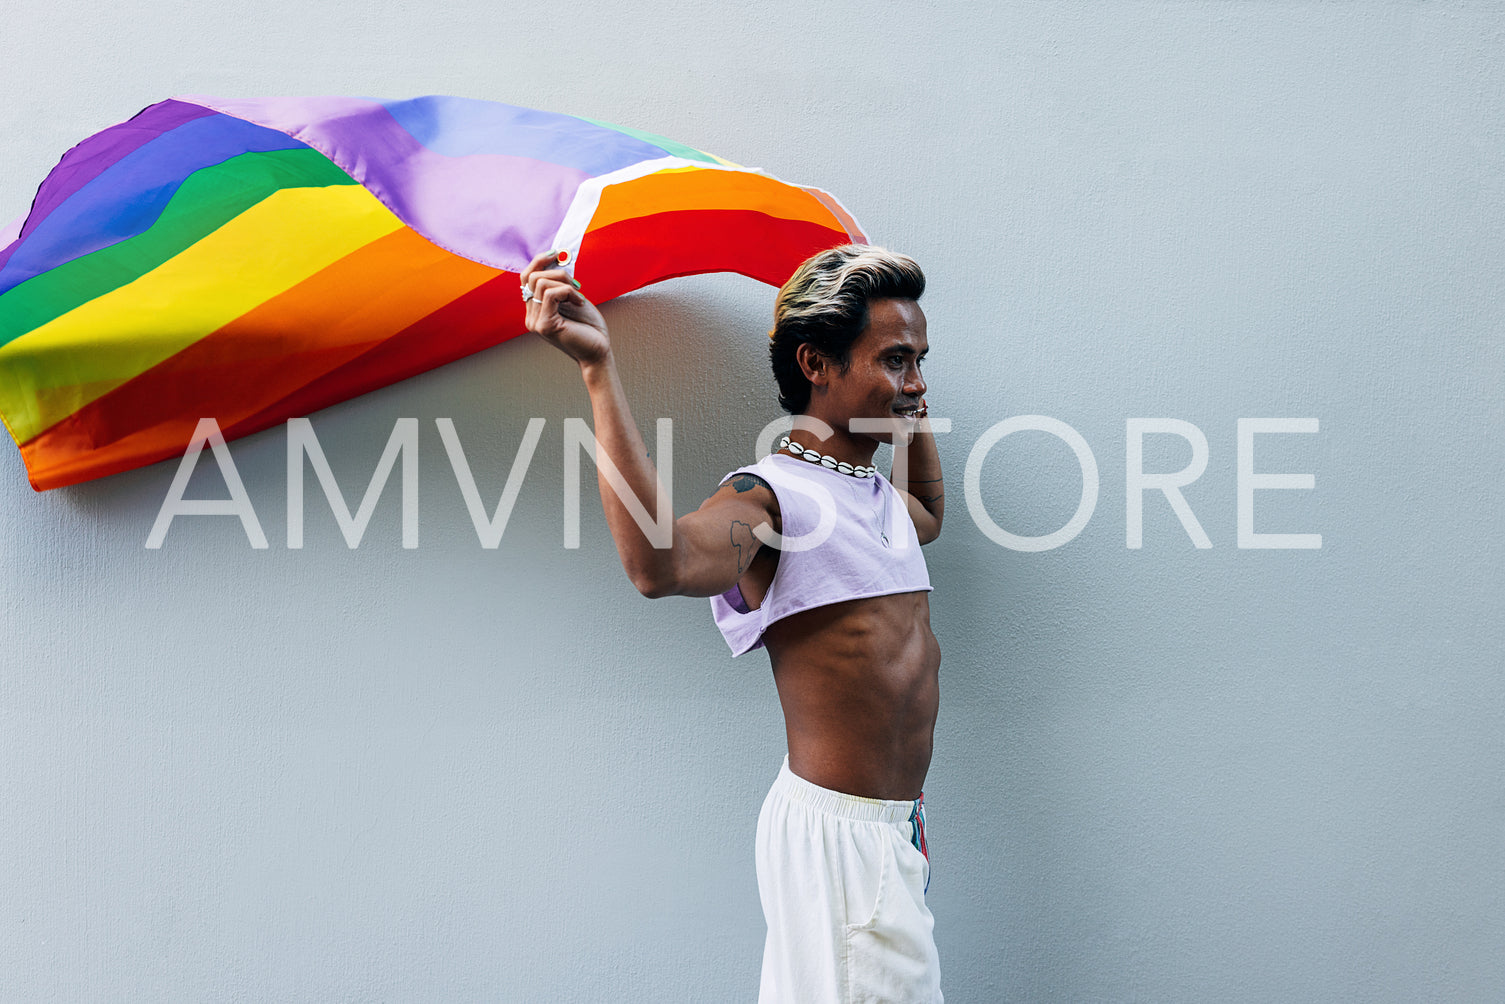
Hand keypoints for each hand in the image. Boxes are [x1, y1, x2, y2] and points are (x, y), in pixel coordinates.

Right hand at [521, 250, 609, 365]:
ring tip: (579, 296)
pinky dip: (568, 292)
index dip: (539, 261)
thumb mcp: (572, 298)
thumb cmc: (589, 327)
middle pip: (531, 277)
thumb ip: (560, 283)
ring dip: (565, 283)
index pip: (526, 278)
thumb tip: (556, 257)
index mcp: (535, 310)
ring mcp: (535, 322)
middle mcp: (531, 316)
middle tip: (576, 283)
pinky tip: (580, 301)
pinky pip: (551, 294)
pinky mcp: (544, 325)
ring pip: (541, 283)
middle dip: (557, 272)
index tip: (557, 254)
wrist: (599, 352)